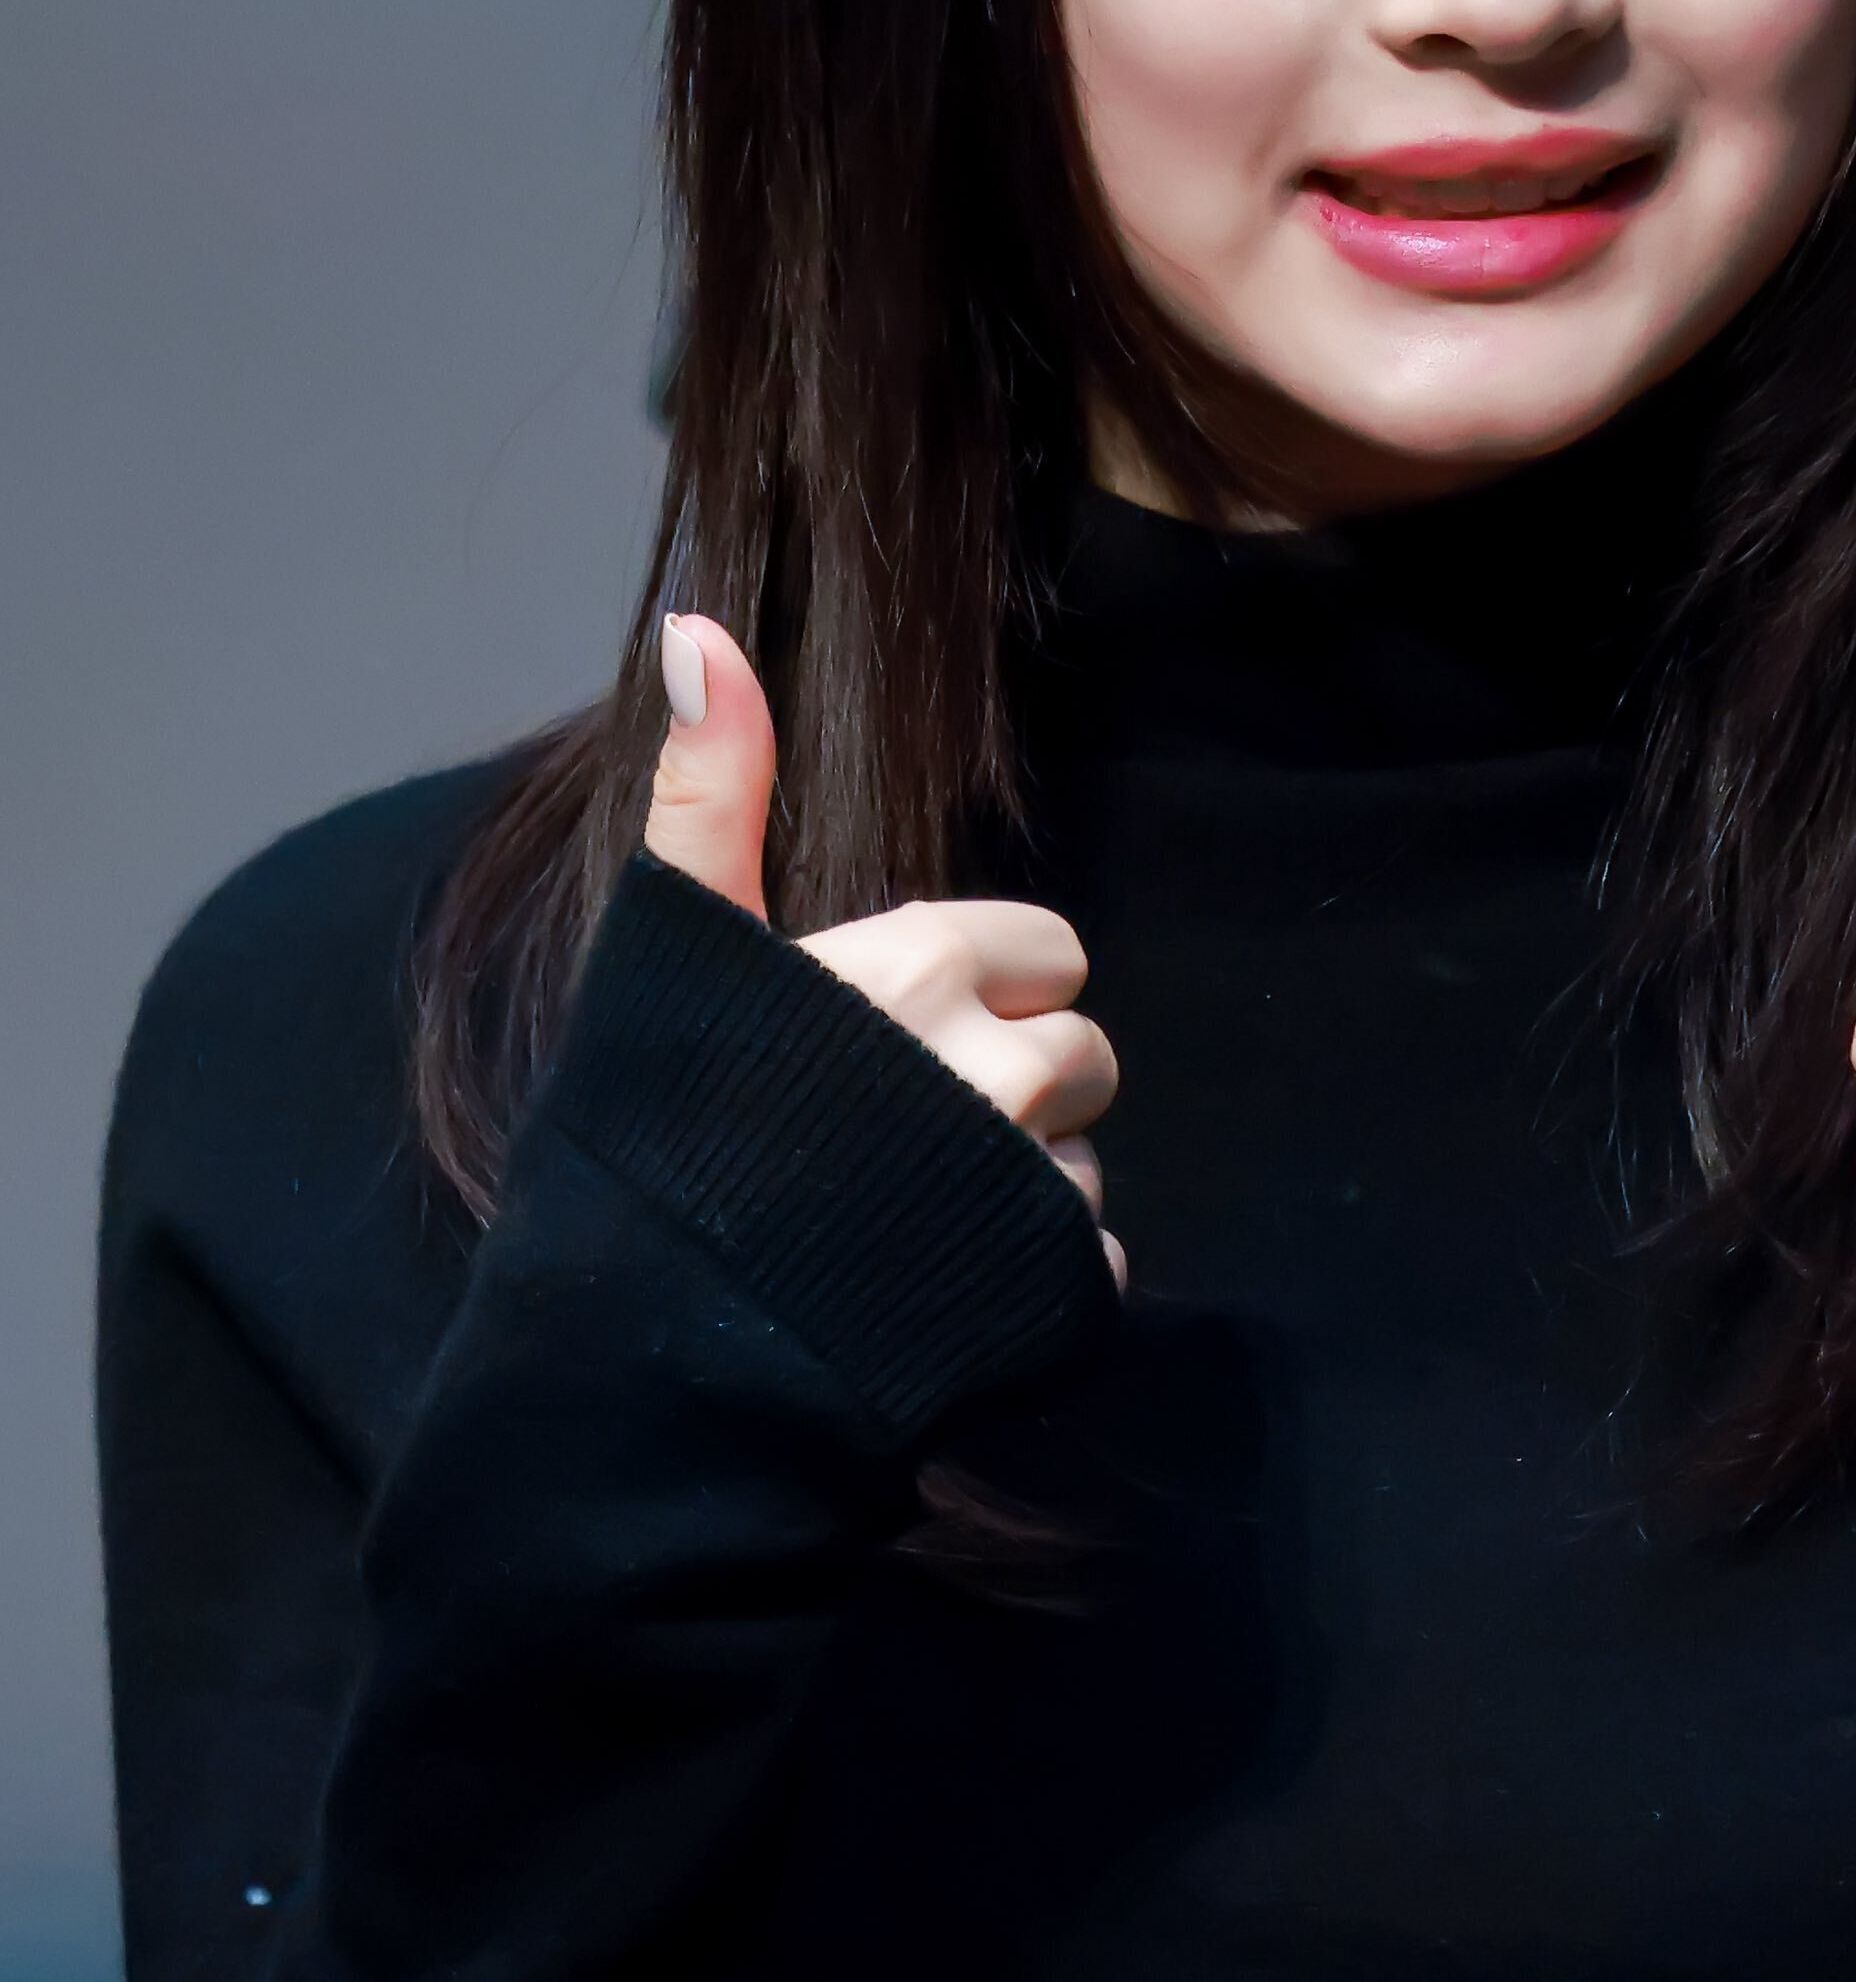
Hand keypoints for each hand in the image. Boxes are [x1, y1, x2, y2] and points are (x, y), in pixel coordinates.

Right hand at [646, 613, 1126, 1288]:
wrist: (648, 1355)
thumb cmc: (647, 1138)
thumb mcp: (670, 946)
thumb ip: (712, 790)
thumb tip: (700, 626)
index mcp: (925, 965)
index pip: (1043, 954)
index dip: (980, 996)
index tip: (892, 1045)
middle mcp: (1001, 1066)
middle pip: (1079, 1056)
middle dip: (1013, 1089)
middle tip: (897, 1141)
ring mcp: (1032, 1189)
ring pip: (1079, 1164)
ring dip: (1017, 1192)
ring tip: (898, 1225)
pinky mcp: (1053, 1296)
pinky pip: (1081, 1268)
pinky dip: (1026, 1286)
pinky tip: (928, 1297)